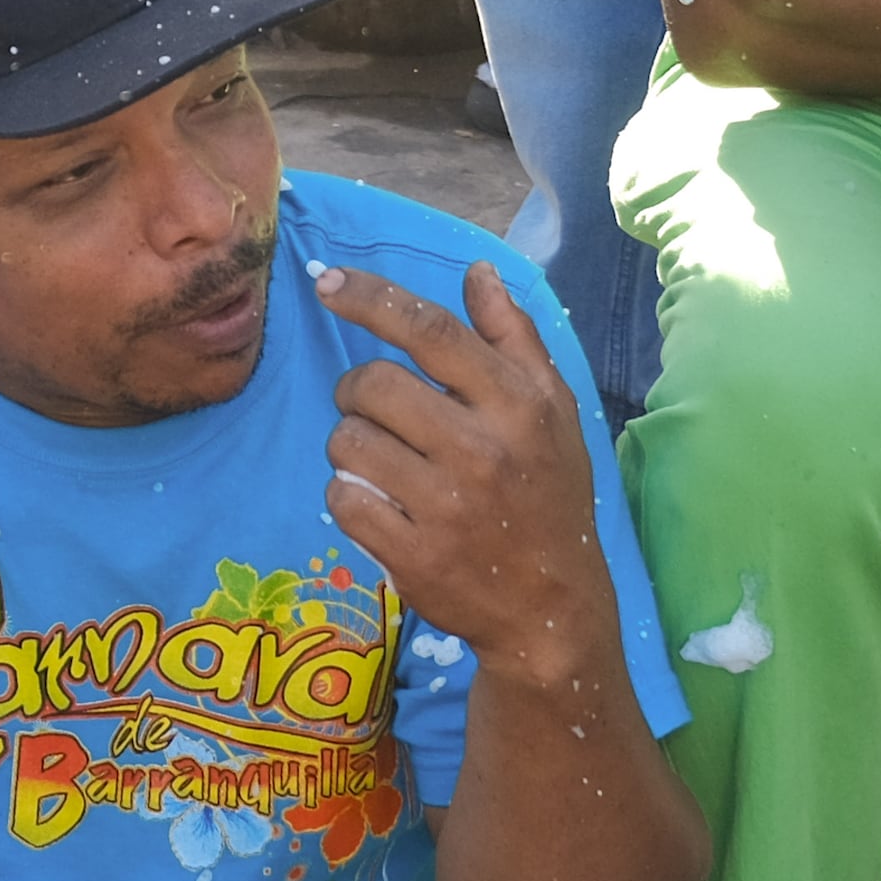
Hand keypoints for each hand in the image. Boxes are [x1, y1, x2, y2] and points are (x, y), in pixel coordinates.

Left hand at [311, 259, 618, 695]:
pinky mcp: (414, 556)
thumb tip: (478, 272)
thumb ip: (514, 338)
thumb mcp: (554, 413)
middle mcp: (482, 450)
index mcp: (518, 406)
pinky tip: (382, 506)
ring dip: (351, 445)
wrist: (554, 608)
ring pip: (348, 441)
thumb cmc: (549, 496)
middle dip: (357, 390)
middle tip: (375, 410)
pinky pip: (342, 499)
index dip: (371, 298)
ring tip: (385, 463)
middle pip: (373, 384)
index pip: (430, 331)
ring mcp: (446, 507)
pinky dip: (349, 497)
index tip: (326, 281)